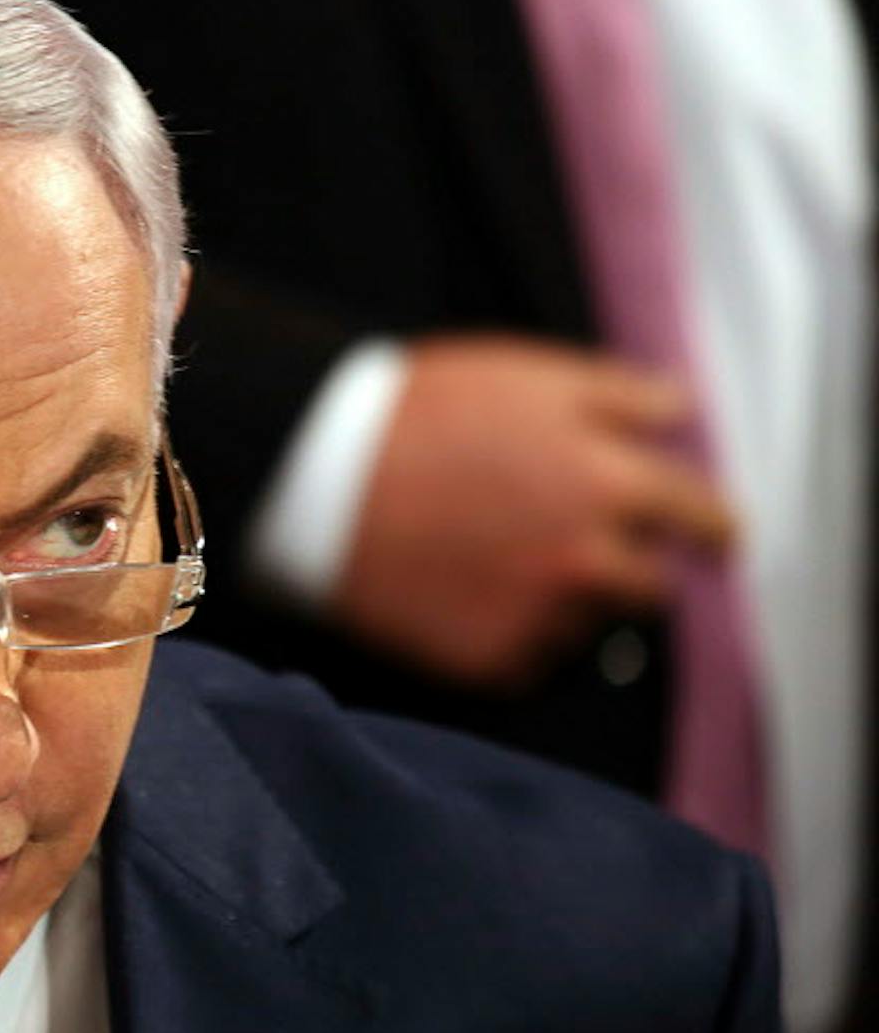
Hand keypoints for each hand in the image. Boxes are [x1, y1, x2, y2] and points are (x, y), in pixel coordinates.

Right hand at [334, 335, 735, 687]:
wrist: (312, 483)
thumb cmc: (413, 416)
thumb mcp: (523, 373)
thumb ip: (618, 396)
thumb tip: (680, 411)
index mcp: (609, 482)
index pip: (699, 514)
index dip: (713, 524)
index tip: (719, 537)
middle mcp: (588, 558)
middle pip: (652, 584)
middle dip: (632, 566)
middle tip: (585, 547)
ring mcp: (538, 616)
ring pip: (588, 624)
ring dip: (565, 600)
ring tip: (499, 564)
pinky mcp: (489, 659)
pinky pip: (526, 658)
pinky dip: (509, 632)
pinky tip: (463, 594)